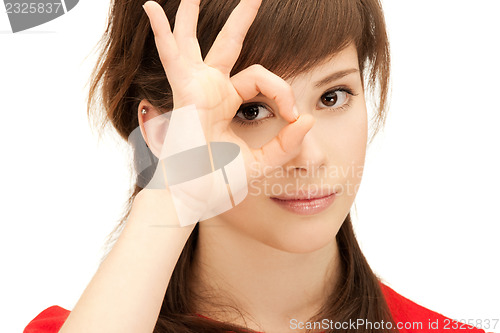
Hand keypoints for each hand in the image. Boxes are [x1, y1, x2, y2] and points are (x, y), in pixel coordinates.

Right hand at [142, 0, 314, 180]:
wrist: (194, 198)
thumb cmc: (219, 182)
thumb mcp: (262, 163)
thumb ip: (287, 143)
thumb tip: (309, 119)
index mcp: (227, 102)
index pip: (262, 78)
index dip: (282, 91)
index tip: (294, 116)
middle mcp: (210, 89)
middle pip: (229, 44)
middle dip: (241, 18)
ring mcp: (195, 87)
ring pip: (196, 41)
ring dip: (193, 14)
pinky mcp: (185, 91)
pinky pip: (172, 55)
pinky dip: (162, 32)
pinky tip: (151, 8)